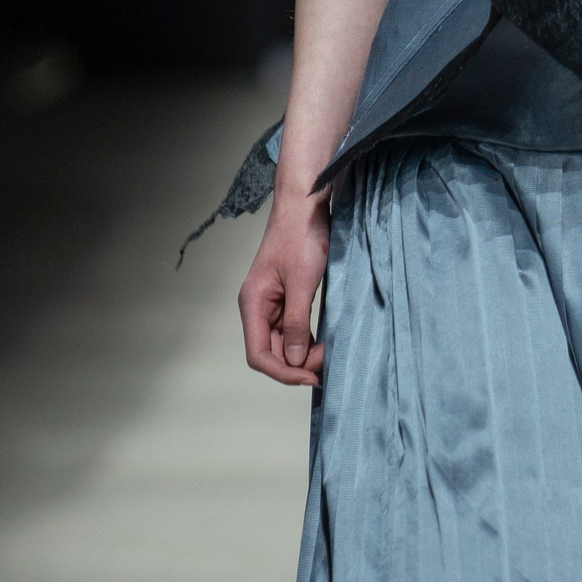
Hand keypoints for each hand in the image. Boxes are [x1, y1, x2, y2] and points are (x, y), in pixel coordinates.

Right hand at [240, 192, 330, 385]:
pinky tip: (324, 343)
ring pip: (284, 343)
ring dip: (304, 354)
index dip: (283, 372)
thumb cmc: (301, 236)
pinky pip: (293, 330)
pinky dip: (308, 340)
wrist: (305, 205)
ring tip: (328, 354)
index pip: (258, 355)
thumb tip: (296, 360)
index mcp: (252, 304)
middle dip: (298, 364)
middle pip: (271, 352)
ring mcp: (272, 304)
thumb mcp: (302, 282)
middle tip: (327, 363)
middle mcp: (258, 307)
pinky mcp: (287, 299)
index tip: (312, 376)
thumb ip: (298, 323)